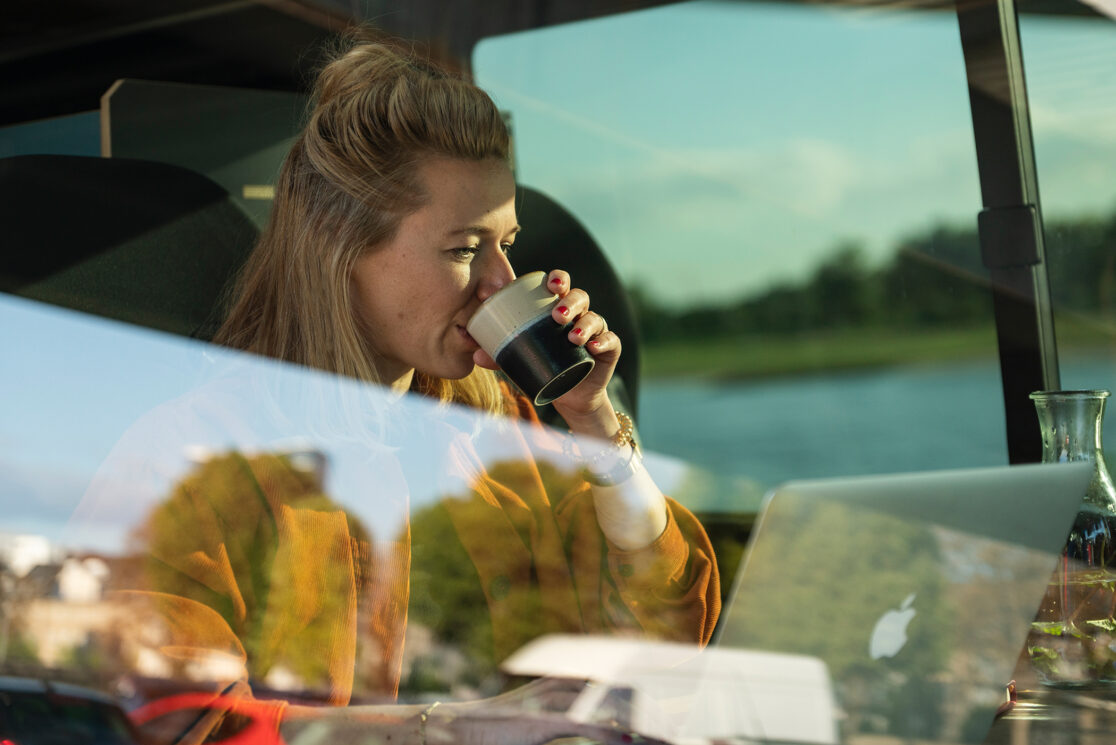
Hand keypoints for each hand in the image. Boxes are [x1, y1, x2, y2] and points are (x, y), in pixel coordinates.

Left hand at [473, 269, 620, 438]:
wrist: (569, 396)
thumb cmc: (544, 367)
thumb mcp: (521, 360)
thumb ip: (500, 356)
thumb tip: (476, 354)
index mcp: (558, 309)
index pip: (560, 286)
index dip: (559, 279)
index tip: (551, 284)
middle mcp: (580, 315)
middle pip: (580, 297)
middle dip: (570, 302)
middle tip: (557, 315)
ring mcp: (597, 331)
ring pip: (595, 319)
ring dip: (584, 324)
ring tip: (572, 336)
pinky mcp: (609, 350)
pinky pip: (611, 341)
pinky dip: (604, 342)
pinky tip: (594, 347)